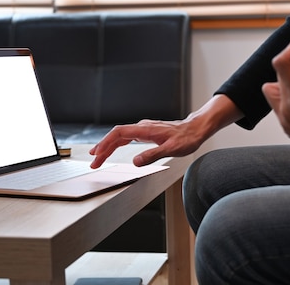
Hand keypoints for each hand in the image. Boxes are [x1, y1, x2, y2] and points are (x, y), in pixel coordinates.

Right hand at [89, 94, 243, 167]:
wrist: (196, 129)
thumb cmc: (187, 138)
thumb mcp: (172, 149)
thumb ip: (153, 155)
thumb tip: (135, 161)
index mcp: (145, 130)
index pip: (119, 133)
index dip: (106, 143)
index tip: (97, 154)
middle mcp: (142, 127)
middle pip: (116, 135)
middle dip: (103, 148)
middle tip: (93, 162)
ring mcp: (143, 129)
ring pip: (120, 136)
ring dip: (108, 146)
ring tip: (97, 157)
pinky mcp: (146, 133)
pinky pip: (126, 137)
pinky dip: (117, 144)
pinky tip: (112, 149)